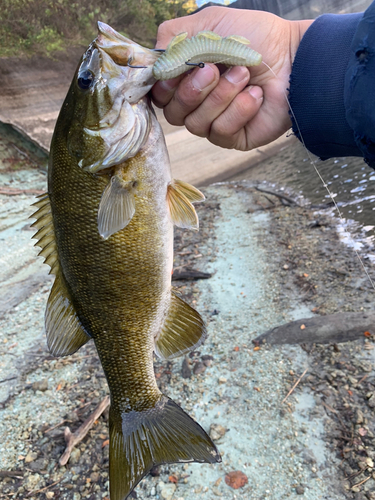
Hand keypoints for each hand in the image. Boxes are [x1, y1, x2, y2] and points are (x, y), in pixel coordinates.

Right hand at [151, 7, 312, 150]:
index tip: (179, 68)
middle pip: (173, 112)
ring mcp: (214, 122)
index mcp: (187, 76)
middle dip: (193, 90)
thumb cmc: (255, 38)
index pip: (159, 93)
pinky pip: (221, 132)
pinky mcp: (233, 137)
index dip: (165, 85)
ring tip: (245, 75)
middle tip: (215, 69)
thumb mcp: (208, 24)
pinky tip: (255, 95)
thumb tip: (152, 62)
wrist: (295, 57)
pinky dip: (239, 110)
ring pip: (196, 124)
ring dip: (221, 96)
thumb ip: (173, 38)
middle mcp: (196, 103)